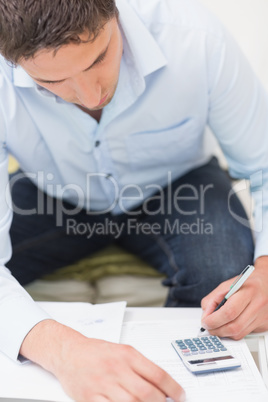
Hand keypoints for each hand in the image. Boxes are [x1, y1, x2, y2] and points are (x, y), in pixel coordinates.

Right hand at [20, 320, 184, 401]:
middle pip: (147, 392)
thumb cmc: (96, 351)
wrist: (69, 352)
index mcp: (127, 355)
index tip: (180, 396)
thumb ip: (141, 366)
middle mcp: (116, 368)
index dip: (173, 388)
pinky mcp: (90, 397)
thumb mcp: (122, 351)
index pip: (157, 374)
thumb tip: (162, 383)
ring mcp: (103, 384)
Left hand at [201, 256, 267, 338]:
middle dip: (216, 329)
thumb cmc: (246, 283)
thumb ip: (213, 299)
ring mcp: (262, 317)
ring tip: (216, 326)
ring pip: (239, 333)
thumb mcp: (226, 285)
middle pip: (234, 327)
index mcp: (248, 291)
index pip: (229, 311)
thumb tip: (206, 316)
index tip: (205, 321)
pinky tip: (229, 324)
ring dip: (224, 333)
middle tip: (208, 326)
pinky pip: (244, 334)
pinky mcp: (264, 325)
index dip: (214, 320)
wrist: (266, 283)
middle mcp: (258, 305)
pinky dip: (233, 332)